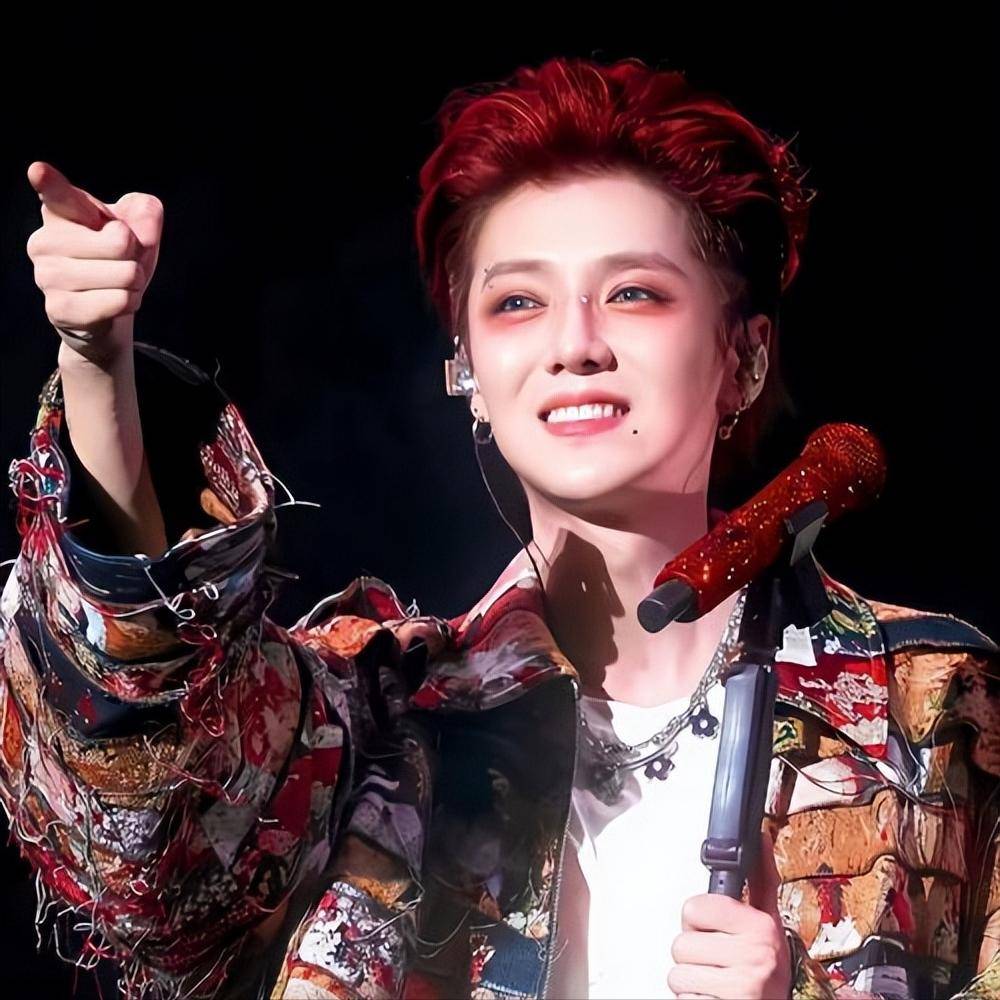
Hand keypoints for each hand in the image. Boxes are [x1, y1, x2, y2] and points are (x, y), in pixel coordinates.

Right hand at [25, 160, 163, 363]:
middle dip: (136, 256)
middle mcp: (45, 241)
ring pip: (125, 274)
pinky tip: (113, 302)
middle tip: (120, 263)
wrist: (108, 310)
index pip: (58, 194)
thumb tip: (139, 225)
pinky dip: (130, 302)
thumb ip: (145, 215)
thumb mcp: (139, 231)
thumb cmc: (119, 261)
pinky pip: (119, 301)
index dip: (49, 182)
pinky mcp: (59, 309)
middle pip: (121, 241)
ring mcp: (47, 276)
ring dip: (135, 283)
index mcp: (61, 213)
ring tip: (117, 284)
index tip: (39, 172)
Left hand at [668, 828, 792, 999]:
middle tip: (718, 963)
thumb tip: (761, 837)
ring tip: (717, 982)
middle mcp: (753, 956)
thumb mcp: (768, 924)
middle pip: (680, 943)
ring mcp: (740, 987)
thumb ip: (760, 881)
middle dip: (694, 956)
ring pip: (676, 974)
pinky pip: (681, 999)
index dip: (698, 922)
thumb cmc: (770, 973)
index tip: (716, 931)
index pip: (692, 908)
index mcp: (760, 927)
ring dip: (691, 982)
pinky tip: (714, 997)